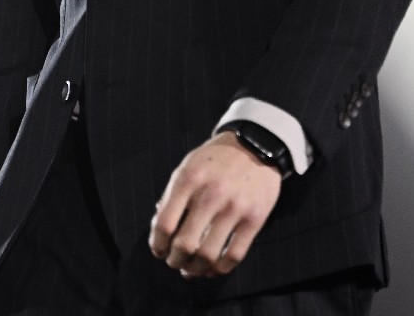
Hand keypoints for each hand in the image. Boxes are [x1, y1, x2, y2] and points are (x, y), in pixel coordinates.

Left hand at [148, 131, 281, 277]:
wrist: (256, 145)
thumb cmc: (216, 159)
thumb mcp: (188, 166)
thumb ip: (172, 195)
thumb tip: (159, 230)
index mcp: (189, 179)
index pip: (165, 224)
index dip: (157, 244)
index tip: (158, 250)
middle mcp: (211, 194)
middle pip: (185, 245)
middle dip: (174, 260)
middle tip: (174, 261)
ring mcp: (234, 208)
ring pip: (209, 256)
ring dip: (195, 269)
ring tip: (191, 269)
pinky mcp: (254, 219)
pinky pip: (234, 256)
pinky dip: (219, 269)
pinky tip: (212, 268)